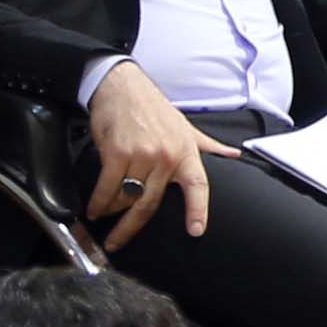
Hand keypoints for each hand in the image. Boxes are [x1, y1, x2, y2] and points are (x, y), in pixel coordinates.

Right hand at [84, 70, 232, 245]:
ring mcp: (143, 155)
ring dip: (112, 211)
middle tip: (118, 240)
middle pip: (150, 203)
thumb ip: (208, 145)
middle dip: (131, 227)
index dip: (198, 210)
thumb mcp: (186, 125)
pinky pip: (108, 186)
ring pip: (127, 197)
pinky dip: (99, 201)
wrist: (122, 85)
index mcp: (186, 152)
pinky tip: (94, 208)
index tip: (196, 231)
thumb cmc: (152, 107)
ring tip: (103, 216)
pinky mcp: (117, 152)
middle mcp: (167, 156)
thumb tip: (233, 154)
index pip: (198, 186)